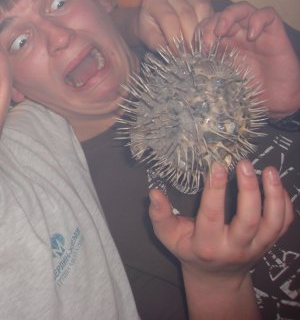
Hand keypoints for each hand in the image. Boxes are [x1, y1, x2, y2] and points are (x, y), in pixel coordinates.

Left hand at [137, 0, 212, 50]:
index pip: (169, 19)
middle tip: (192, 54)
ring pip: (200, 10)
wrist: (151, 16)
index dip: (177, 38)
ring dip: (201, 32)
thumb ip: (160, 44)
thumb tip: (176, 52)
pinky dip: (207, 25)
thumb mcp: (148, 37)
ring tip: (198, 48)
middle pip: (186, 14)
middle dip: (190, 37)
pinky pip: (208, 9)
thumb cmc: (148, 28)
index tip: (180, 54)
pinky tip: (204, 37)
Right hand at [150, 160, 292, 286]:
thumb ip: (160, 214)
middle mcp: (234, 248)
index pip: (212, 216)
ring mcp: (256, 247)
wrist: (217, 275)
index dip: (215, 190)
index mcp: (207, 245)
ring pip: (273, 223)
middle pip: (248, 221)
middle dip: (249, 190)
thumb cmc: (189, 249)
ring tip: (269, 170)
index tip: (217, 166)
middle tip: (244, 163)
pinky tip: (276, 184)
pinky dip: (284, 203)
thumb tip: (154, 192)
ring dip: (274, 195)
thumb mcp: (168, 236)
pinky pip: (284, 224)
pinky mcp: (270, 243)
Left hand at [198, 3, 299, 117]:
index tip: (192, 50)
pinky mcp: (275, 33)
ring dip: (227, 17)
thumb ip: (205, 66)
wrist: (275, 100)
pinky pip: (267, 14)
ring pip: (241, 8)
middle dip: (208, 26)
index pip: (206, 25)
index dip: (197, 33)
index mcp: (222, 43)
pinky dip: (257, 19)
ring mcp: (256, 32)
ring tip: (220, 32)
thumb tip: (183, 63)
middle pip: (220, 15)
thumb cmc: (247, 90)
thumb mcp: (218, 77)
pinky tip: (251, 35)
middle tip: (205, 44)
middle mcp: (237, 34)